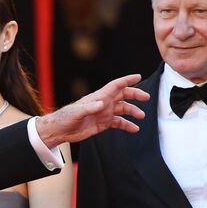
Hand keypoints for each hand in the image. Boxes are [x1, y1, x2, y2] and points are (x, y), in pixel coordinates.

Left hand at [34, 74, 148, 147]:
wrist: (60, 130)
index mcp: (99, 97)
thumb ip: (90, 107)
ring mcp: (104, 113)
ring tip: (141, 116)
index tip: (138, 77)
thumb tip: (102, 104)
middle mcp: (104, 103)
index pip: (115, 85)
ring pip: (123, 109)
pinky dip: (127, 125)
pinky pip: (119, 122)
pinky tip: (134, 128)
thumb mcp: (77, 112)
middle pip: (123, 95)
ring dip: (133, 111)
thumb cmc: (66, 118)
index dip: (127, 80)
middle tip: (146, 98)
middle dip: (135, 95)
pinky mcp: (103, 123)